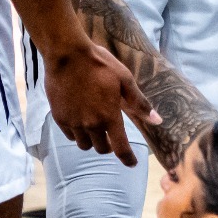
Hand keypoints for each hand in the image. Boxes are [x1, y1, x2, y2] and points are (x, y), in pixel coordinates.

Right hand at [43, 39, 159, 164]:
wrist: (66, 54)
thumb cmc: (98, 63)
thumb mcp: (124, 79)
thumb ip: (139, 103)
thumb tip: (157, 121)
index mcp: (109, 117)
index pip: (121, 148)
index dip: (128, 159)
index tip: (132, 163)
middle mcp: (91, 124)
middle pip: (101, 148)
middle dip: (108, 144)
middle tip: (110, 133)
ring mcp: (73, 122)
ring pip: (84, 144)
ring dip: (92, 140)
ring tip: (94, 127)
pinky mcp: (59, 117)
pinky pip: (70, 135)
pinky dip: (77, 133)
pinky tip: (79, 120)